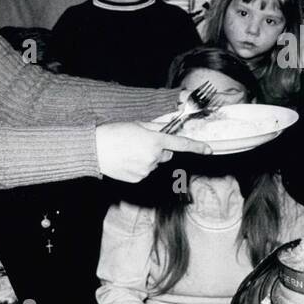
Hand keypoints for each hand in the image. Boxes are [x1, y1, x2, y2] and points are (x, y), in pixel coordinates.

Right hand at [94, 122, 209, 181]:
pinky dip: (139, 167)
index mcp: (155, 140)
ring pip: (155, 163)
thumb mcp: (137, 125)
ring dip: (147, 158)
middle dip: (160, 149)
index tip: (208, 149)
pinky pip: (145, 172)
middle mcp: (154, 157)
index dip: (197, 146)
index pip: (182, 144)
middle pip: (166, 154)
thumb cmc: (114, 133)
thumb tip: (167, 130)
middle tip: (141, 143)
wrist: (94, 149)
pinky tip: (126, 161)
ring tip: (129, 151)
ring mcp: (146, 170)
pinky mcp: (138, 179)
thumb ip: (155, 128)